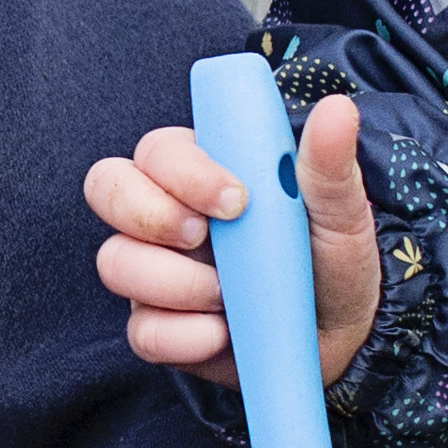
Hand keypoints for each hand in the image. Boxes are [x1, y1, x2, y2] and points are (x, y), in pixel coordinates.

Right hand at [84, 99, 375, 391]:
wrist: (342, 336)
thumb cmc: (330, 260)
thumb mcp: (338, 212)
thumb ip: (327, 164)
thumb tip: (337, 110)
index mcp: (200, 172)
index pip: (158, 151)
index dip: (183, 171)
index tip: (237, 200)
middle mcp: (163, 213)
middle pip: (106, 189)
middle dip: (150, 213)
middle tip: (203, 237)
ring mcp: (152, 270)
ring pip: (115, 262)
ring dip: (175, 283)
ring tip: (228, 296)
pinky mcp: (157, 326)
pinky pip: (141, 331)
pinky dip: (184, 336)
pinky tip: (222, 334)